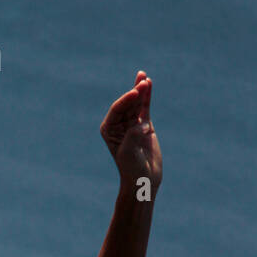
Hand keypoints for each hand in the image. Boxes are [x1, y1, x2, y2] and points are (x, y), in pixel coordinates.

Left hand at [100, 71, 161, 193]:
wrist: (143, 178)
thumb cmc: (131, 168)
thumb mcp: (129, 152)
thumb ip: (133, 136)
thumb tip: (142, 125)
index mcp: (109, 129)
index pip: (117, 109)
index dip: (126, 100)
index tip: (136, 93)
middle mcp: (118, 124)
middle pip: (127, 103)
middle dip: (134, 92)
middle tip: (143, 82)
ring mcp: (131, 123)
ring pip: (136, 103)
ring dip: (140, 90)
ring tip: (144, 78)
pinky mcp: (144, 124)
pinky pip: (145, 107)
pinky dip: (146, 97)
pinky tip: (148, 84)